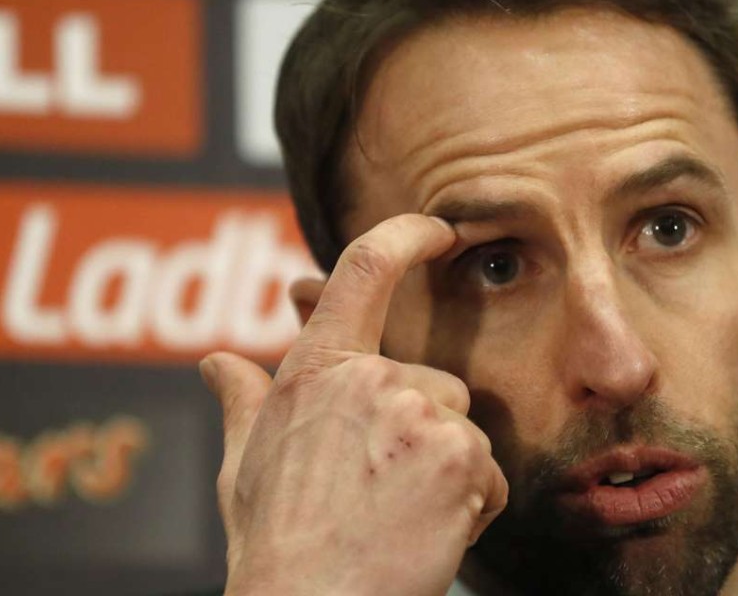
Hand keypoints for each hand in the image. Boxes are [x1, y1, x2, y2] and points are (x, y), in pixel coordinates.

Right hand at [200, 214, 508, 595]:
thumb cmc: (277, 541)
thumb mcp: (244, 466)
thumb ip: (243, 403)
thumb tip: (216, 364)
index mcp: (316, 369)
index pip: (364, 270)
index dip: (406, 235)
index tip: (437, 228)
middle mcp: (371, 378)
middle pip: (433, 380)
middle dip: (421, 429)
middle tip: (380, 490)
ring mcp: (420, 414)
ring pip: (462, 428)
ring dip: (446, 469)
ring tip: (399, 516)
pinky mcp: (462, 456)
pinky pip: (488, 472)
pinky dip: (472, 502)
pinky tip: (428, 532)